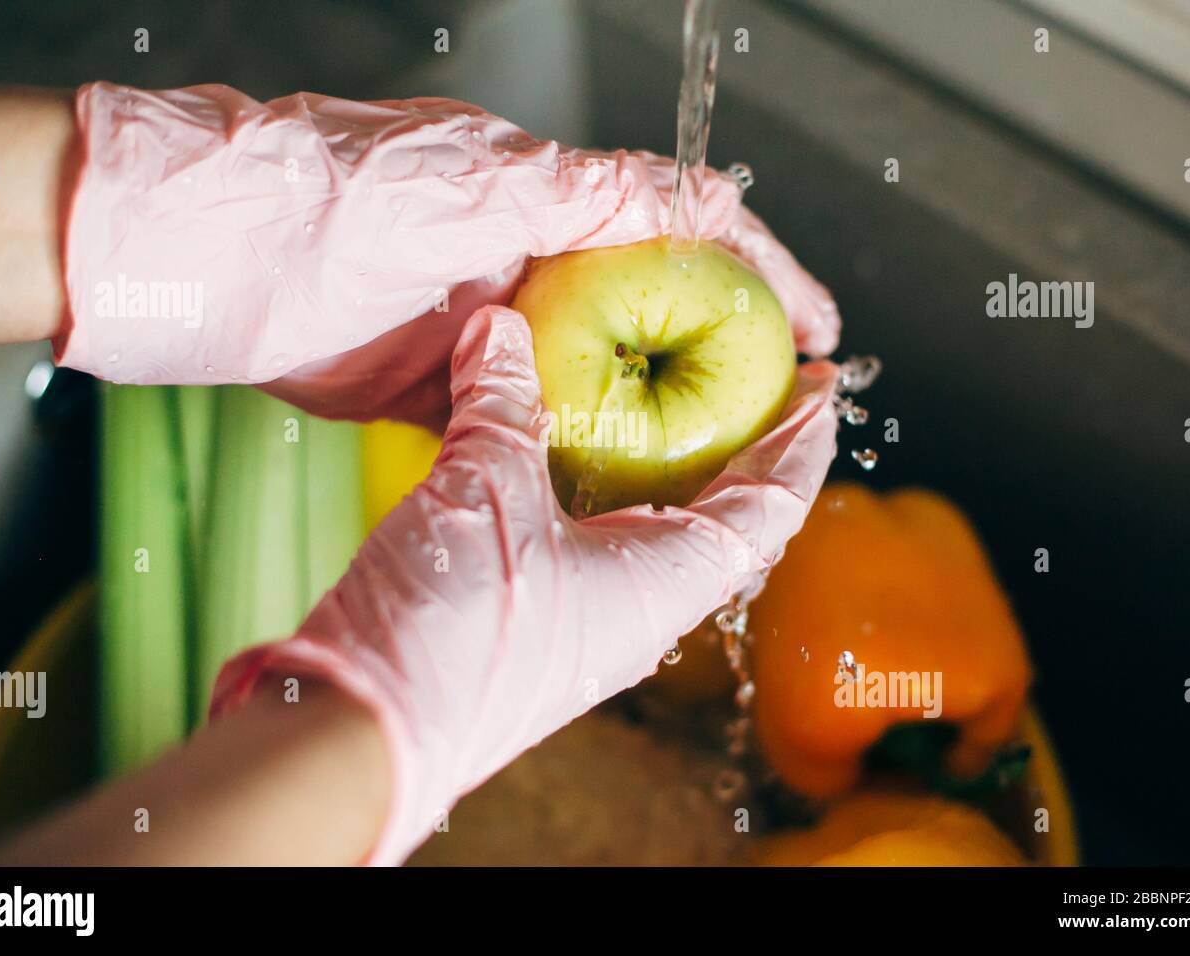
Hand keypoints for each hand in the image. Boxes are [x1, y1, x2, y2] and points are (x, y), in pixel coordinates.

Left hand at [57, 83, 839, 425]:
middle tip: (781, 410)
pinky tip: (605, 488)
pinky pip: (525, 425)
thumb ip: (587, 191)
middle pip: (648, 313)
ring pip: (593, 379)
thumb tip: (697, 198)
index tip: (821, 324)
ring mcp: (487, 332)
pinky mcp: (443, 389)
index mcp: (548, 204)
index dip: (762, 273)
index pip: (683, 230)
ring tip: (710, 466)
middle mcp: (528, 266)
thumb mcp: (476, 181)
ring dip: (646, 418)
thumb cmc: (336, 194)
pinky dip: (563, 453)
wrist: (211, 259)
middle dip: (718, 359)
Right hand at [210, 305, 839, 864]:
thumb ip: (500, 403)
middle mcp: (641, 608)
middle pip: (725, 520)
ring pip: (656, 532)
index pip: (771, 507)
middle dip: (745, 448)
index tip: (824, 383)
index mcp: (665, 584)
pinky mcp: (535, 619)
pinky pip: (593, 542)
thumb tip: (501, 328)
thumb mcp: (484, 492)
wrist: (365, 732)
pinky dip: (599, 489)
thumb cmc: (451, 630)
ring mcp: (589, 618)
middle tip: (752, 379)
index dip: (803, 441)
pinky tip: (572, 451)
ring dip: (671, 469)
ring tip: (669, 403)